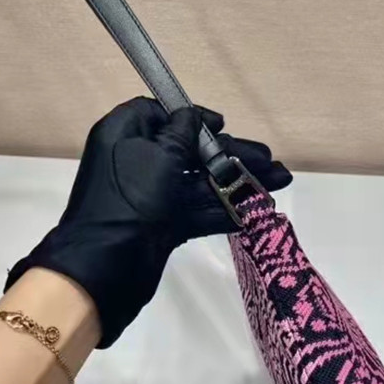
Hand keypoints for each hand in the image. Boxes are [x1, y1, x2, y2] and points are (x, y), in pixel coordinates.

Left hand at [6, 97, 291, 346]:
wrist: (105, 268)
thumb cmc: (131, 199)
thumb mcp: (159, 155)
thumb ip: (182, 132)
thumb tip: (194, 116)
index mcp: (126, 135)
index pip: (160, 114)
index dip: (193, 118)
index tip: (222, 125)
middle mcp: (139, 161)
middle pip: (191, 150)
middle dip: (233, 155)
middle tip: (270, 160)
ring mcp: (152, 196)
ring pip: (201, 182)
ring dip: (239, 183)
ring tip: (278, 183)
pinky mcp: (163, 225)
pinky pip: (199, 211)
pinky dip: (226, 211)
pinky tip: (259, 211)